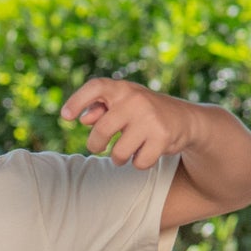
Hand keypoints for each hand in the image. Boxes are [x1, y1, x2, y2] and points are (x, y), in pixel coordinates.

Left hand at [60, 78, 198, 168]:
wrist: (185, 119)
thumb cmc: (143, 113)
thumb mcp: (122, 105)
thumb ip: (100, 109)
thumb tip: (84, 119)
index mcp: (122, 89)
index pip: (96, 87)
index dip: (77, 101)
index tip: (65, 117)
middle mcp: (135, 100)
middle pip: (101, 131)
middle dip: (95, 145)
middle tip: (97, 148)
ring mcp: (150, 118)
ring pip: (118, 153)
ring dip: (118, 158)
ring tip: (126, 151)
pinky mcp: (162, 137)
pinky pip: (138, 163)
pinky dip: (139, 163)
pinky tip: (146, 152)